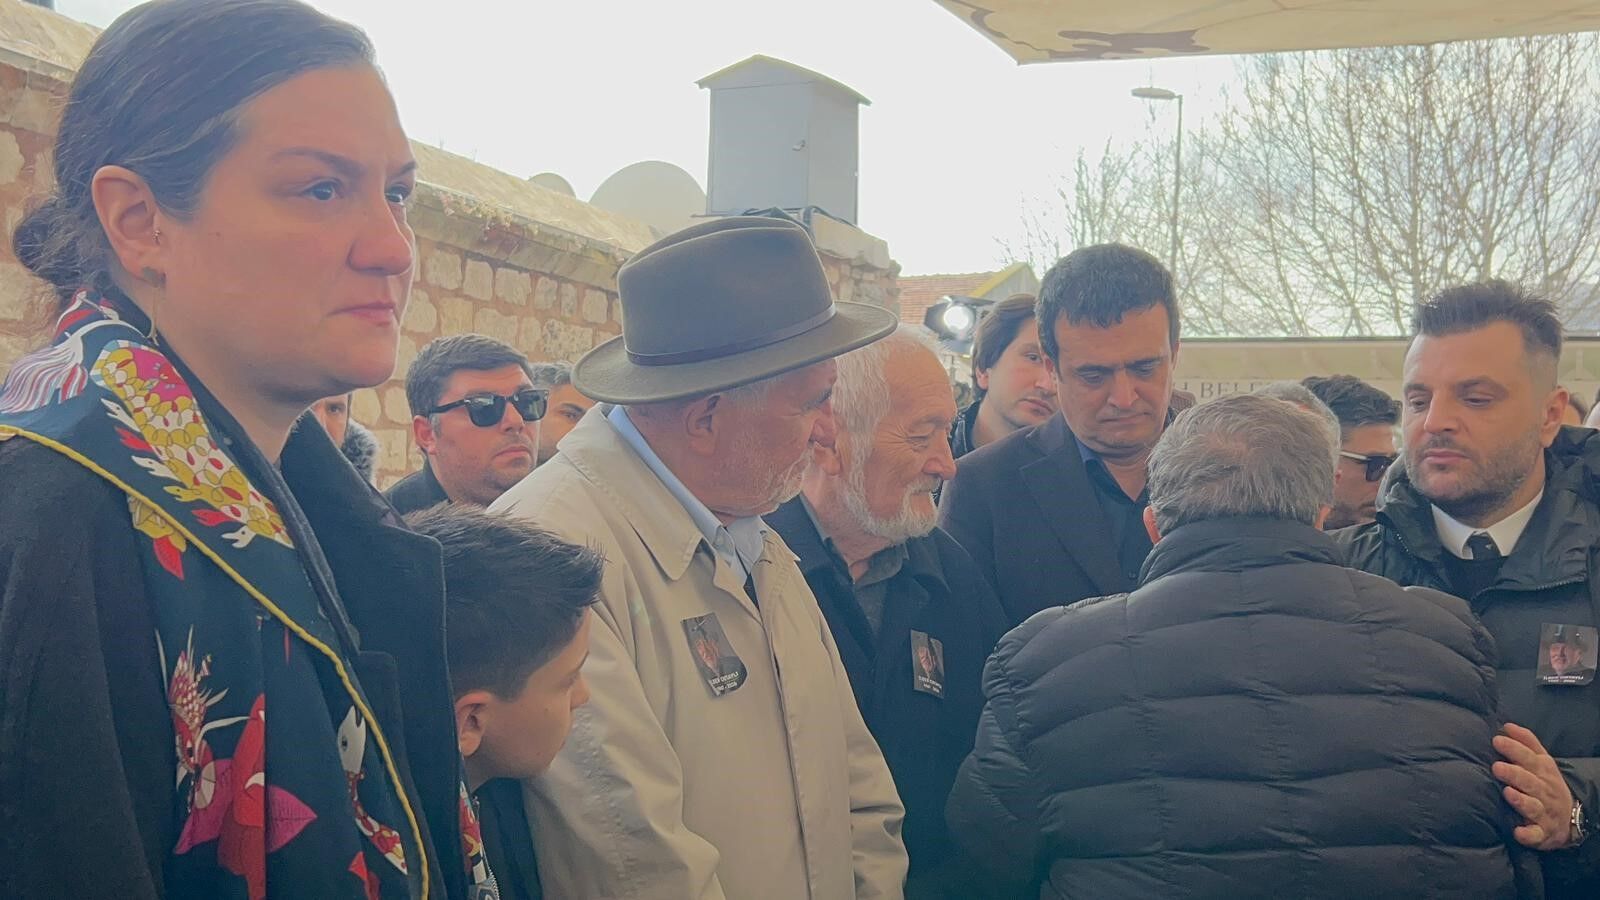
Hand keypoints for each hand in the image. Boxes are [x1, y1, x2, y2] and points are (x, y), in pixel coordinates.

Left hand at [1493, 722, 1573, 849]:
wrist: (1571, 817)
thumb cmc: (1547, 784)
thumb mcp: (1543, 762)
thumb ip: (1527, 743)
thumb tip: (1507, 725)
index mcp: (1543, 772)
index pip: (1529, 758)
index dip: (1514, 749)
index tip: (1497, 740)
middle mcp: (1544, 791)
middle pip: (1530, 782)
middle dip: (1514, 774)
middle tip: (1496, 767)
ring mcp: (1544, 813)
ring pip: (1533, 807)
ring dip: (1521, 801)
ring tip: (1507, 792)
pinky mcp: (1542, 833)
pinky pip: (1536, 835)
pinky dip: (1527, 834)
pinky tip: (1517, 832)